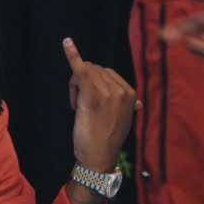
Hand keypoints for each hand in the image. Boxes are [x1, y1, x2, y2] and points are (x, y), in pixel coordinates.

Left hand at [64, 38, 137, 173]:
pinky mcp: (90, 95)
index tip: (87, 102)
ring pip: (85, 72)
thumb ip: (125, 106)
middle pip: (95, 70)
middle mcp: (121, 90)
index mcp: (131, 95)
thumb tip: (137, 103)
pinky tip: (66, 43)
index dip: (93, 84)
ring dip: (75, 86)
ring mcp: (107, 91)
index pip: (107, 73)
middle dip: (82, 83)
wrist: (98, 159)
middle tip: (78, 106)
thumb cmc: (106, 141)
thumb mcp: (121, 120)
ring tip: (78, 108)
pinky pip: (80, 68)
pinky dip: (72, 54)